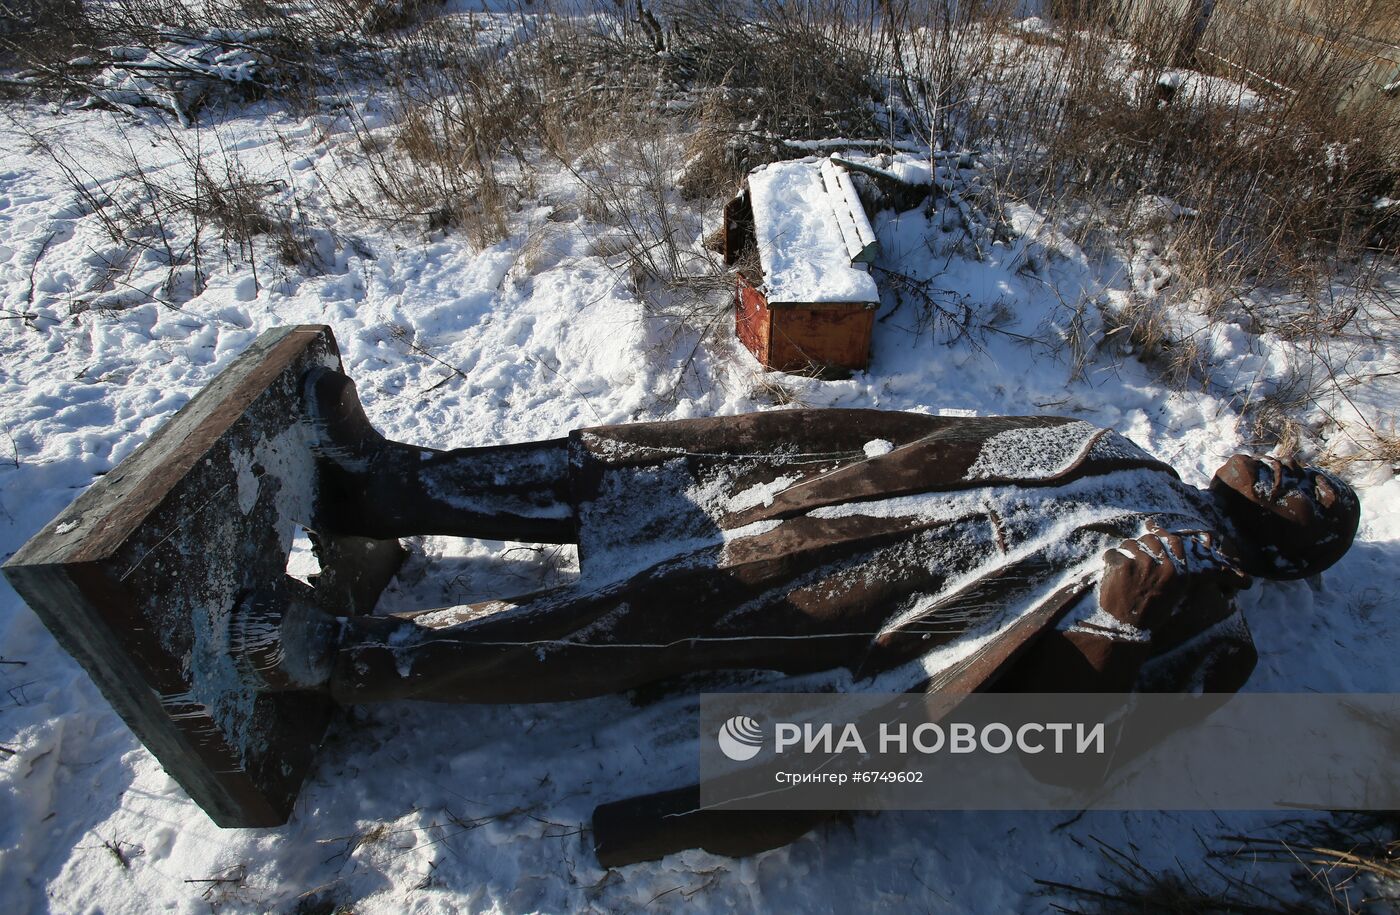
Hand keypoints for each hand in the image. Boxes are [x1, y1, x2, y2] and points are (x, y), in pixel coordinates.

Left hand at [1098, 527, 1251, 642]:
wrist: (1128, 628)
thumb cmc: (1149, 613)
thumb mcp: (1171, 593)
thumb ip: (1171, 571)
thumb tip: (1162, 547)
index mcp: (1179, 573)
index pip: (1174, 542)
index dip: (1161, 532)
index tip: (1152, 527)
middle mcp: (1165, 566)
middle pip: (1150, 539)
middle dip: (1139, 544)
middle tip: (1131, 557)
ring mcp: (1144, 564)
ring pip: (1130, 544)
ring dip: (1123, 552)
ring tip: (1122, 570)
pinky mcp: (1124, 565)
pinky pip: (1113, 553)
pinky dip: (1109, 560)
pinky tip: (1111, 574)